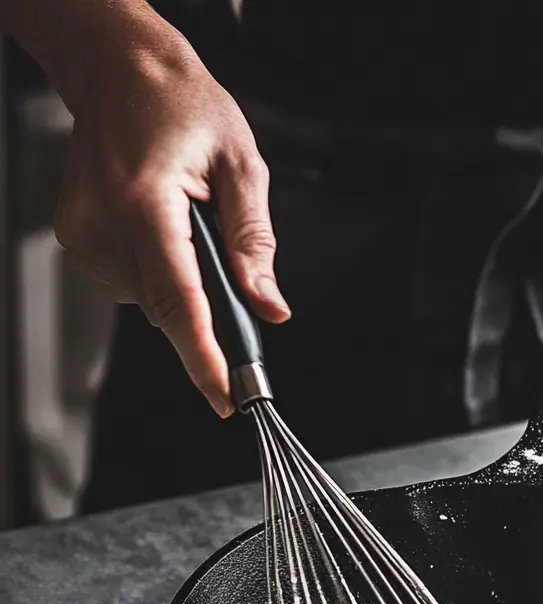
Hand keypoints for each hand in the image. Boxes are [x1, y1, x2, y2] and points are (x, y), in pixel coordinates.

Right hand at [54, 36, 289, 415]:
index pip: (179, 300)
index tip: (226, 396)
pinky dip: (158, 273)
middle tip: (228, 282)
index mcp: (145, 201)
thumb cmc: (182, 106)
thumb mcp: (242, 167)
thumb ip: (256, 243)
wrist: (121, 71)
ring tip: (187, 228)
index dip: (203, 357)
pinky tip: (164, 233)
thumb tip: (270, 306)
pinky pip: (131, 283)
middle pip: (167, 308)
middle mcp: (104, 221)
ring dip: (181, 286)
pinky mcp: (75, 238)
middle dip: (206, 317)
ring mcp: (82, 232)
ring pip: (150, 301)